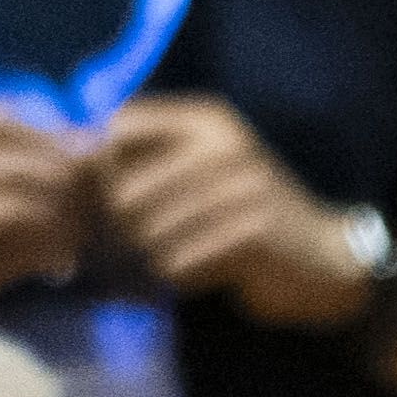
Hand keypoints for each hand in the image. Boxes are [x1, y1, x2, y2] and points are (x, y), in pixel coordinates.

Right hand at [0, 105, 98, 324]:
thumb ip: (4, 184)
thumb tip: (79, 166)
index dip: (47, 135)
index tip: (83, 167)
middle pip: (11, 143)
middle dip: (62, 170)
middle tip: (96, 203)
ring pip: (10, 180)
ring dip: (57, 207)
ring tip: (83, 236)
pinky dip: (38, 240)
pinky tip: (59, 265)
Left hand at [91, 96, 364, 322]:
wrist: (323, 257)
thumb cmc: (246, 214)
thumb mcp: (203, 168)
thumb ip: (146, 157)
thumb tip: (73, 152)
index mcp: (206, 119)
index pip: (117, 128)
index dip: (98, 169)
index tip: (103, 200)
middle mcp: (222, 144)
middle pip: (123, 190)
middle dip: (113, 229)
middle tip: (118, 251)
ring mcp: (239, 187)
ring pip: (147, 233)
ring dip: (143, 260)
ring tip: (155, 266)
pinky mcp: (250, 232)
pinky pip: (179, 262)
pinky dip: (175, 276)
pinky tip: (190, 276)